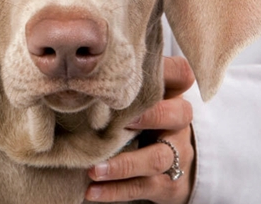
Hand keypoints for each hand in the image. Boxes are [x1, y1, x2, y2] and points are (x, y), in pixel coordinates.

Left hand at [85, 56, 194, 202]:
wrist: (170, 162)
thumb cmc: (140, 119)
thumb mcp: (136, 98)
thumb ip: (119, 84)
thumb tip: (78, 69)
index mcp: (171, 94)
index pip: (181, 74)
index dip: (167, 72)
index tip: (136, 78)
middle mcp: (179, 122)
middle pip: (178, 114)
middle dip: (150, 117)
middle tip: (119, 122)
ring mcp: (177, 153)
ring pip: (157, 158)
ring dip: (123, 165)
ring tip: (94, 170)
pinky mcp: (168, 184)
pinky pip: (143, 187)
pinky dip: (116, 190)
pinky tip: (92, 191)